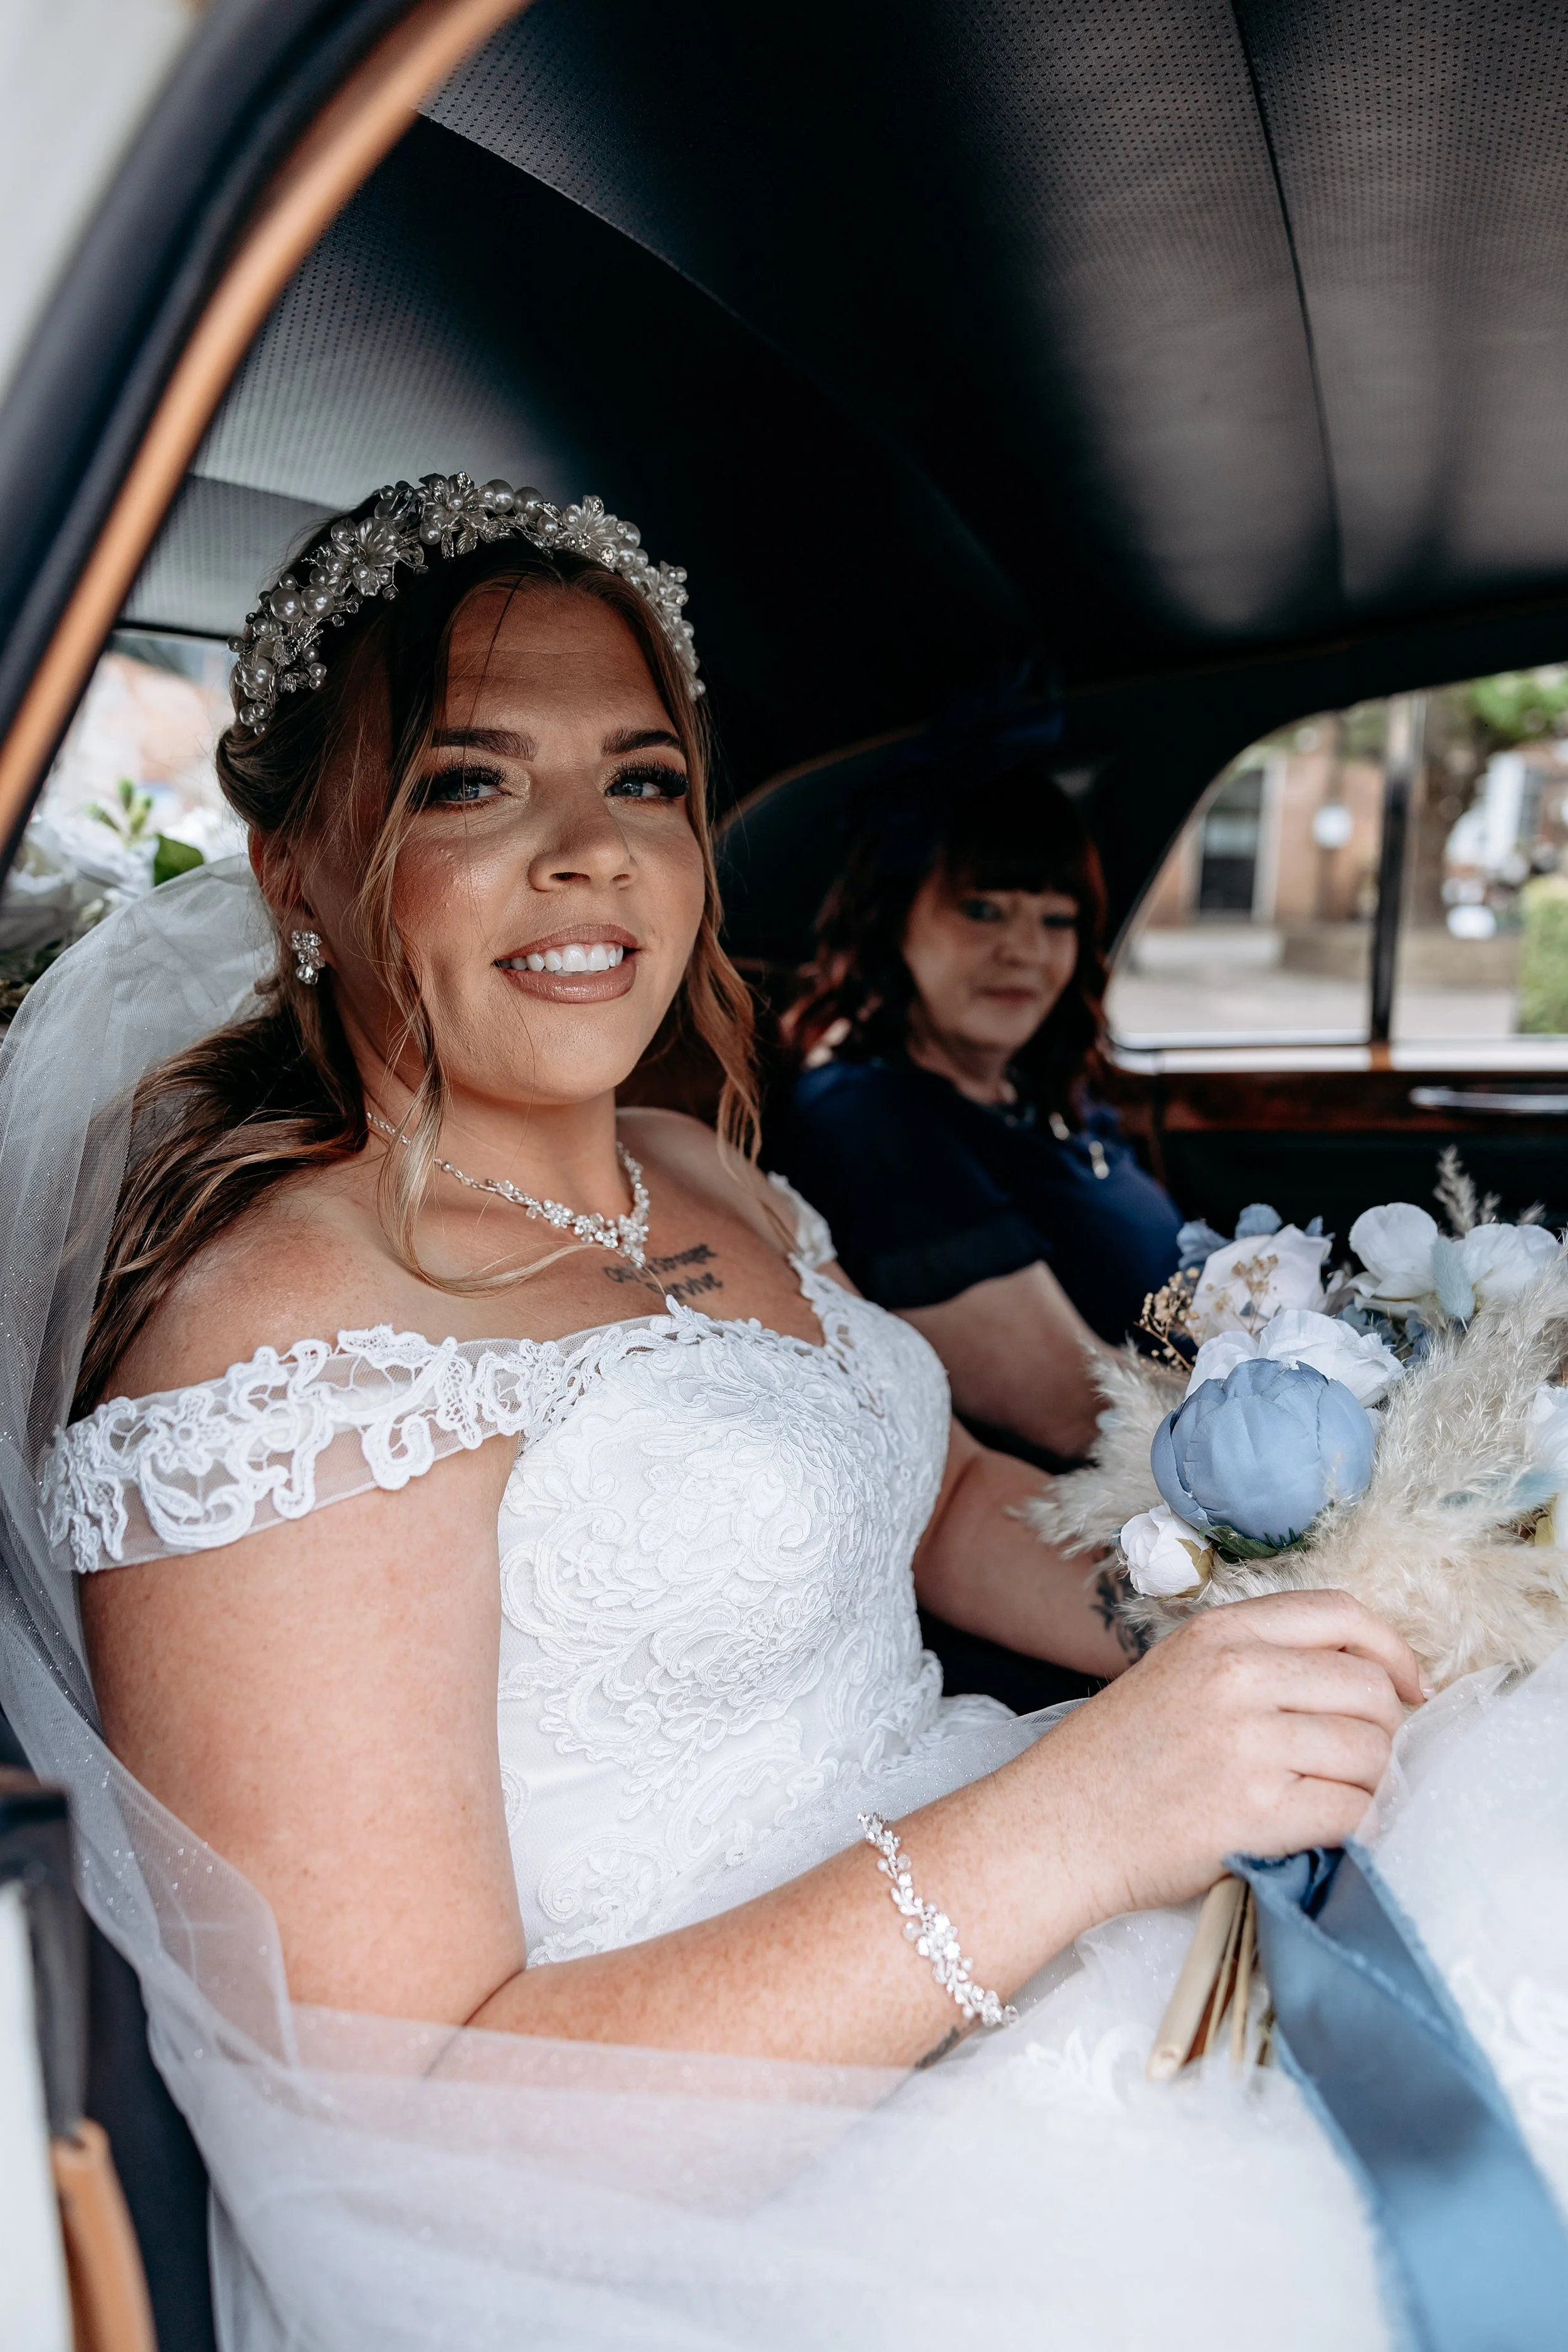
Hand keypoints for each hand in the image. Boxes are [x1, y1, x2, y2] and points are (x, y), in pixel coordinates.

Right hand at [1045, 1589, 1423, 1921]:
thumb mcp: (1180, 1670)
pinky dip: (1361, 1826)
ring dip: (1375, 1781)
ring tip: (1341, 1795)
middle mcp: (1235, 1676)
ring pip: (1371, 1752)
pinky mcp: (1254, 1813)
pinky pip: (1354, 1812)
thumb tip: (1366, 1677)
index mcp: (1219, 1633)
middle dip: (1387, 1727)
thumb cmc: (1120, 1756)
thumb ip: (1259, 1658)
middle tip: (1367, 1757)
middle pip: (1370, 1686)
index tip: (1410, 1685)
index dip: (1393, 1650)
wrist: (1057, 1826)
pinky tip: (1336, 1830)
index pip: (1342, 1613)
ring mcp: (1246, 1744)